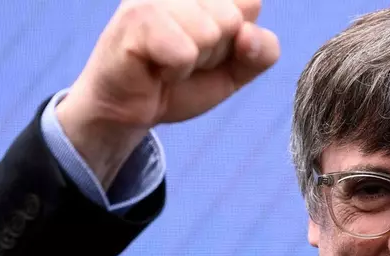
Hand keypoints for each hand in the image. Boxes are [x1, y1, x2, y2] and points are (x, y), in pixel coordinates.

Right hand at [56, 0, 279, 186]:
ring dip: (194, 62)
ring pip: (211, 32)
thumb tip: (248, 34)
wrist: (128, 110)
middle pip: (233, 18)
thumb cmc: (180, 81)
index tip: (208, 48)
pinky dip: (175, 72)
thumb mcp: (236, 70)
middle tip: (184, 59)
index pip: (251, 3)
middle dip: (215, 52)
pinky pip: (184, 51)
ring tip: (169, 63)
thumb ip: (261, 51)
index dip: (237, 40)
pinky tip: (155, 69)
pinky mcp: (136, 17)